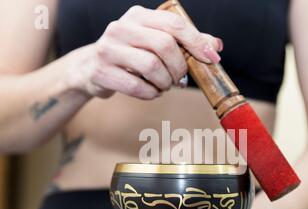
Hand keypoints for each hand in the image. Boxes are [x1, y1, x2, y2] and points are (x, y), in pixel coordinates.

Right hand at [67, 5, 222, 99]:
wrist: (91, 67)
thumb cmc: (131, 54)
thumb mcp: (156, 41)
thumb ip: (185, 42)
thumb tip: (216, 46)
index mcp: (139, 15)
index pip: (174, 24)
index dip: (197, 42)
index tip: (211, 59)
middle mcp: (121, 27)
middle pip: (164, 45)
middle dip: (179, 67)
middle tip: (180, 78)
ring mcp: (108, 48)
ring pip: (151, 66)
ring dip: (165, 82)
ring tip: (164, 85)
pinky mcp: (101, 71)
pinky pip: (137, 86)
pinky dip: (151, 93)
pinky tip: (152, 91)